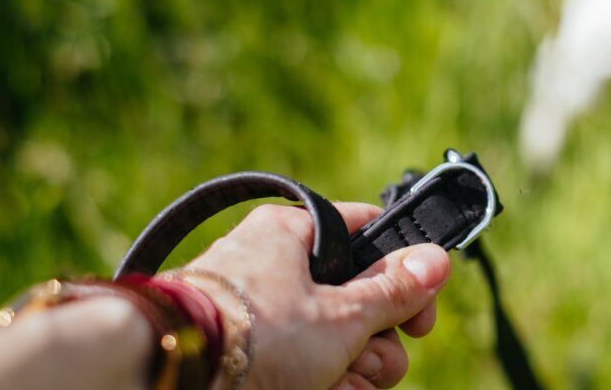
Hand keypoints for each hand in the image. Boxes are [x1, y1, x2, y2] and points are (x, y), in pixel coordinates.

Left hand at [186, 203, 449, 388]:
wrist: (174, 377)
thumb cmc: (256, 332)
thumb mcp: (342, 313)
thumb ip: (394, 290)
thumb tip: (436, 259)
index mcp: (295, 235)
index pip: (369, 237)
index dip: (404, 277)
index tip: (420, 316)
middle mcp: (276, 267)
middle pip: (358, 302)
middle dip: (375, 343)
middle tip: (370, 360)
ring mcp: (262, 314)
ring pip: (335, 341)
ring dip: (352, 371)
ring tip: (335, 383)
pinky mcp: (249, 353)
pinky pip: (303, 365)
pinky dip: (321, 383)